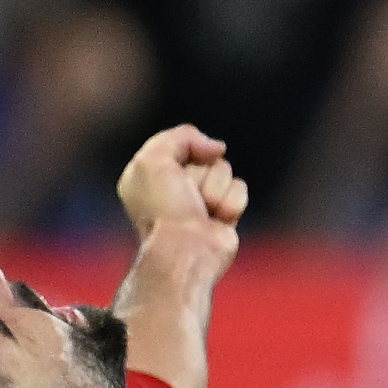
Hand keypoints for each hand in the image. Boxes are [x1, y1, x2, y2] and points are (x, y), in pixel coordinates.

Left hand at [116, 124, 246, 253]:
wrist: (186, 250)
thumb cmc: (164, 209)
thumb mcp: (154, 159)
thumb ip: (181, 137)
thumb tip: (217, 148)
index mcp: (148, 174)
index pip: (180, 143)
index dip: (185, 151)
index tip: (177, 171)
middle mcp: (173, 187)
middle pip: (205, 156)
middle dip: (201, 174)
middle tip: (187, 197)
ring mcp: (199, 201)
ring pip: (225, 171)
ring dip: (216, 189)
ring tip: (203, 211)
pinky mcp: (223, 213)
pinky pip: (239, 189)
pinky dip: (230, 202)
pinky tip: (217, 220)